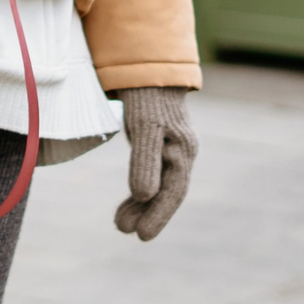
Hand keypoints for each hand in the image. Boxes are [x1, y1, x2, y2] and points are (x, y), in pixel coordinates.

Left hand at [113, 86, 196, 240]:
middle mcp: (180, 153)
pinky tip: (129, 204)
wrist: (146, 68)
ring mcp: (169, 149)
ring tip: (120, 224)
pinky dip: (138, 191)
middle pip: (166, 192)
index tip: (142, 235)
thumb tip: (145, 196)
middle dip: (147, 214)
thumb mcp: (144, 126)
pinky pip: (150, 175)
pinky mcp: (156, 145)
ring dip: (140, 206)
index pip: (173, 191)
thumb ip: (145, 160)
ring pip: (157, 186)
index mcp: (183, 150)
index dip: (159, 215)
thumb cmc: (147, 97)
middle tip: (125, 231)